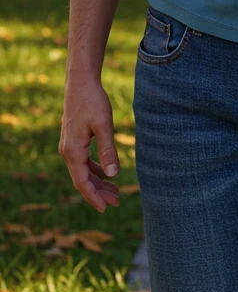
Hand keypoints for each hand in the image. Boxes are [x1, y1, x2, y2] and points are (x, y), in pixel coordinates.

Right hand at [58, 75, 120, 212]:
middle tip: (117, 202)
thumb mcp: (104, 125)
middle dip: (98, 193)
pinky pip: (83, 161)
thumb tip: (113, 175)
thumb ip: (108, 150)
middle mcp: (67, 151)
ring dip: (97, 182)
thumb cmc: (93, 101)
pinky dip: (95, 170)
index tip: (105, 208)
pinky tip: (106, 174)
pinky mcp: (74, 140)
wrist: (81, 82)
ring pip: (83, 171)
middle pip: (82, 179)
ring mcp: (69, 146)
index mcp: (73, 151)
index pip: (82, 182)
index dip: (94, 197)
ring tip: (114, 192)